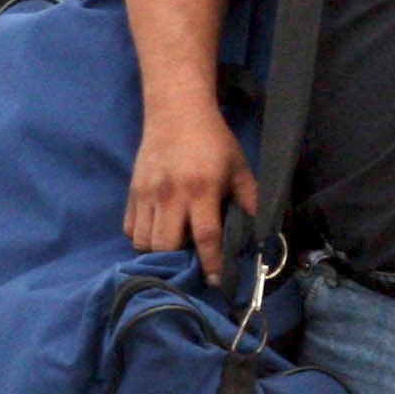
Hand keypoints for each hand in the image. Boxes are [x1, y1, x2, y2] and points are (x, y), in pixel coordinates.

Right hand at [125, 109, 263, 283]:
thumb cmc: (213, 142)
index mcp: (201, 189)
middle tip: (191, 260)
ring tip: (174, 247)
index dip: (212, 264)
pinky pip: (130, 229)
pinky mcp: (132, 191)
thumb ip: (251, 200)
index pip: (206, 237)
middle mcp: (170, 195)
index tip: (216, 281)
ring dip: (158, 251)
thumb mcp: (239, 168)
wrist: (177, 112)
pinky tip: (158, 231)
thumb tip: (264, 232)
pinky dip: (142, 237)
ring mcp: (147, 194)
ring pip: (143, 242)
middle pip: (166, 246)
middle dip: (178, 260)